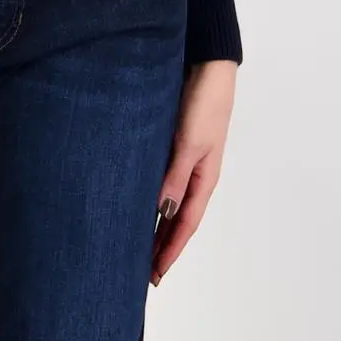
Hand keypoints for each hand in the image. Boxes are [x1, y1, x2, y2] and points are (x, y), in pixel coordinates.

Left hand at [149, 59, 237, 285]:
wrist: (207, 65)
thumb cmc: (204, 102)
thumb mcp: (189, 143)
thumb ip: (175, 177)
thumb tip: (161, 213)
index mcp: (204, 178)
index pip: (184, 225)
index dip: (170, 251)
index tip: (154, 275)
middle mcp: (193, 174)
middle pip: (175, 220)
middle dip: (160, 246)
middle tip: (140, 273)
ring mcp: (182, 161)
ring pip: (166, 203)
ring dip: (153, 226)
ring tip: (133, 248)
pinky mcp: (170, 146)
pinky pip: (158, 182)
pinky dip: (148, 200)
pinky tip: (133, 207)